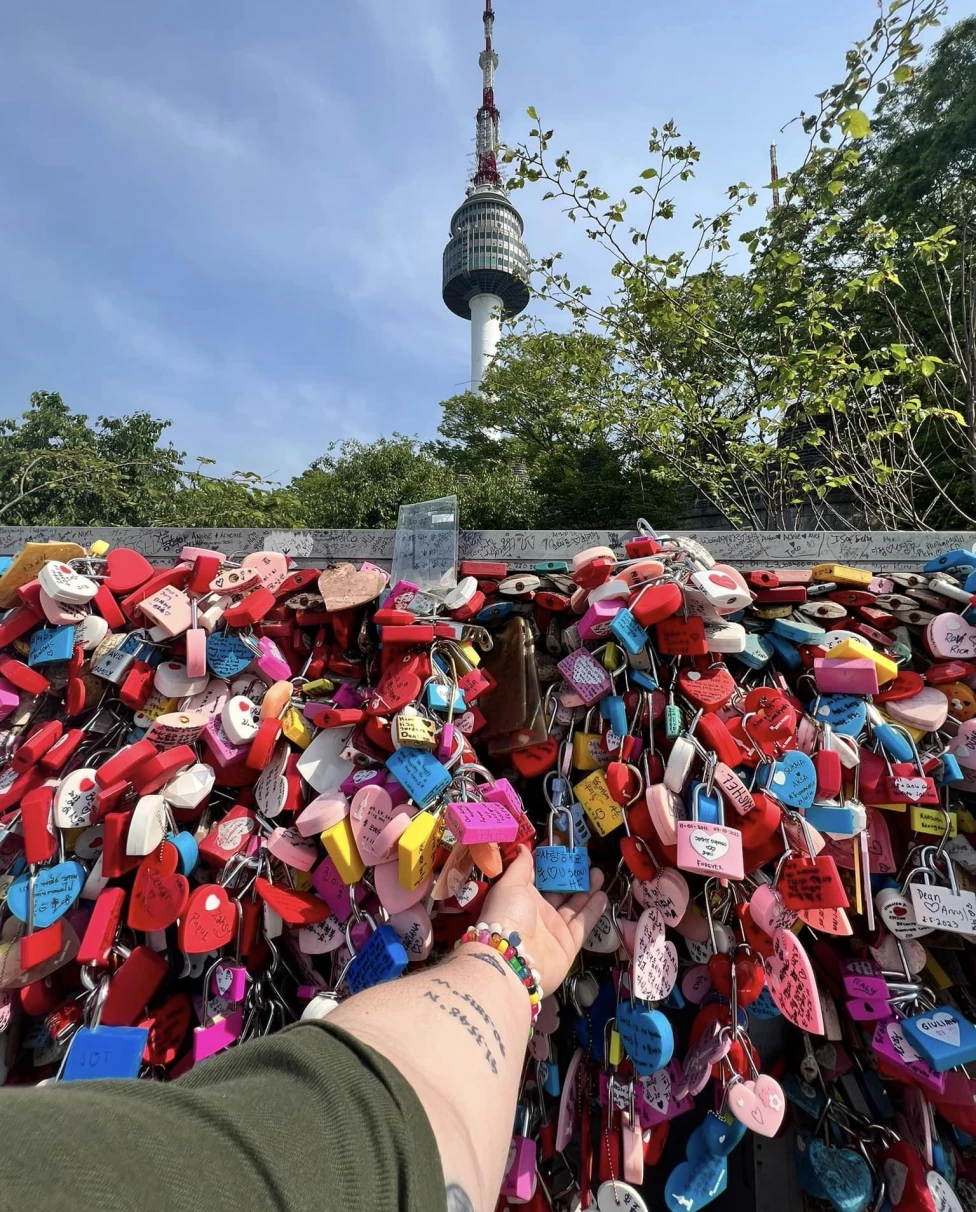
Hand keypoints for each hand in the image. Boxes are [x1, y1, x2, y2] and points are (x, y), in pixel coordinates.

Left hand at [479, 846, 607, 992]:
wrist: (512, 960)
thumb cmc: (507, 916)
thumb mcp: (510, 884)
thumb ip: (521, 866)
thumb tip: (524, 847)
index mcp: (522, 895)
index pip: (539, 874)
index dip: (551, 860)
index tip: (563, 844)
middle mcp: (539, 911)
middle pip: (560, 889)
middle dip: (572, 874)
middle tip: (585, 859)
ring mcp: (555, 927)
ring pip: (575, 904)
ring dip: (587, 888)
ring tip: (598, 872)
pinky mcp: (569, 943)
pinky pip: (584, 923)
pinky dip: (594, 910)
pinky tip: (603, 895)